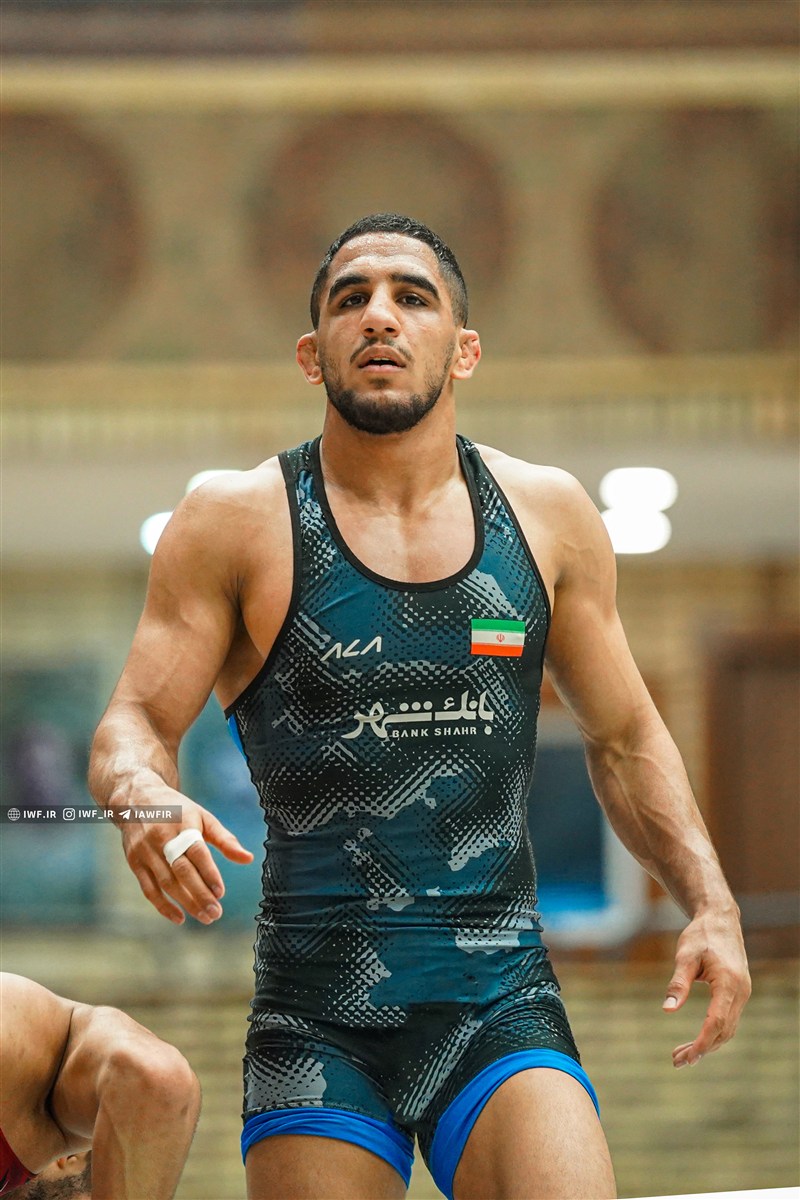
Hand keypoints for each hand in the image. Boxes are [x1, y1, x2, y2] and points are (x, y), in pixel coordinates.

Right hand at [120, 791, 253, 924]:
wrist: (137, 799)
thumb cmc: (178, 810)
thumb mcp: (203, 817)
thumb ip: (225, 840)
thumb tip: (248, 859)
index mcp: (183, 824)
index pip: (196, 851)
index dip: (208, 873)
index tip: (220, 892)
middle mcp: (162, 837)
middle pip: (181, 870)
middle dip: (199, 894)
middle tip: (215, 913)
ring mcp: (146, 851)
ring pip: (166, 882)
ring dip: (186, 903)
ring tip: (205, 917)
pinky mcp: (134, 862)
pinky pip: (148, 889)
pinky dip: (163, 906)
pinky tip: (179, 918)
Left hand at [663, 908, 750, 1067]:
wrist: (720, 921)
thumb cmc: (701, 936)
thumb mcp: (685, 956)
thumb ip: (678, 983)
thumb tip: (667, 1009)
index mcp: (728, 983)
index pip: (716, 1022)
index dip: (702, 1043)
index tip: (686, 1057)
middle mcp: (740, 992)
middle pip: (723, 1031)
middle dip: (701, 1050)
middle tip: (676, 1062)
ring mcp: (742, 994)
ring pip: (727, 1029)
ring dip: (707, 1045)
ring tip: (681, 1056)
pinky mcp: (738, 994)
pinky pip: (728, 1020)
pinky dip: (712, 1034)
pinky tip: (696, 1040)